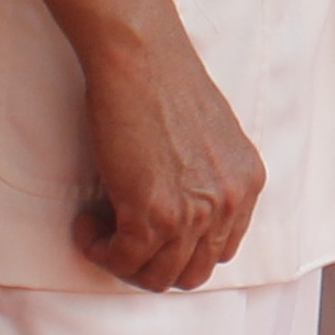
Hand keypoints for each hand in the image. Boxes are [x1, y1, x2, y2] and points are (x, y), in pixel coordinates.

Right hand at [71, 7, 269, 290]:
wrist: (141, 56)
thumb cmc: (164, 82)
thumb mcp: (209, 137)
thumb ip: (207, 177)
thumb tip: (177, 208)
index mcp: (247, 182)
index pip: (222, 250)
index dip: (182, 249)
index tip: (152, 234)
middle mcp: (229, 202)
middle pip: (193, 272)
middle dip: (154, 264)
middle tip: (122, 239)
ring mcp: (194, 212)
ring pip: (159, 277)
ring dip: (123, 261)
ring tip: (101, 231)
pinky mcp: (154, 213)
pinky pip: (124, 260)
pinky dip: (99, 251)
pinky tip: (86, 225)